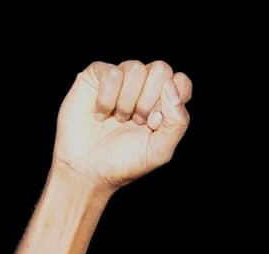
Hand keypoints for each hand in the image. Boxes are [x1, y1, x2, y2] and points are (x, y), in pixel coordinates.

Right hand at [53, 59, 192, 191]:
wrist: (87, 170)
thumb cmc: (123, 162)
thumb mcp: (160, 150)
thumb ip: (178, 121)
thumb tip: (171, 86)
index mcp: (163, 102)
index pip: (181, 82)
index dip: (171, 101)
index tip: (154, 123)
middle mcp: (143, 86)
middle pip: (161, 69)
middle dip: (148, 100)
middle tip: (136, 122)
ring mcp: (120, 79)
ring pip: (135, 68)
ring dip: (127, 101)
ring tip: (118, 119)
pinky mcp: (96, 77)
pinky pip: (112, 73)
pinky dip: (107, 98)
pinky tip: (101, 114)